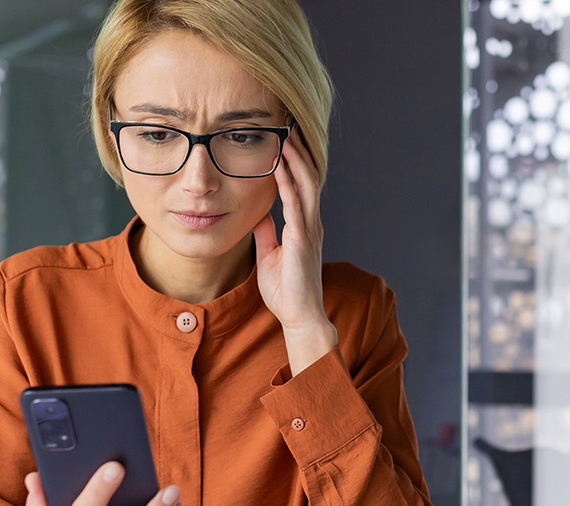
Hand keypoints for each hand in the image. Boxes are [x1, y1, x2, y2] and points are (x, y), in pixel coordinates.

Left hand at [253, 125, 337, 373]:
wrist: (300, 316)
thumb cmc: (286, 291)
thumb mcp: (269, 256)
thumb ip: (266, 234)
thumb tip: (258, 214)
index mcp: (304, 226)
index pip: (302, 185)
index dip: (295, 162)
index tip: (284, 139)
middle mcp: (311, 223)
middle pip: (309, 177)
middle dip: (299, 151)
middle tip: (288, 125)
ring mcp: (309, 230)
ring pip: (307, 184)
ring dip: (296, 158)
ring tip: (286, 135)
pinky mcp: (302, 239)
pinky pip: (296, 203)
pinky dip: (288, 181)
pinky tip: (279, 164)